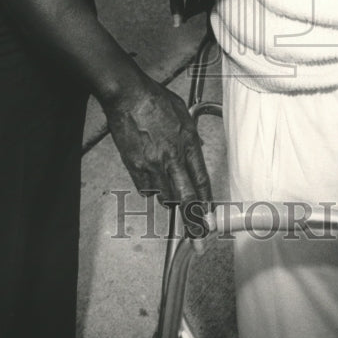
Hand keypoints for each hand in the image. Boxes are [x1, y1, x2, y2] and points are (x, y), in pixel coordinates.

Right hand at [101, 72, 212, 244]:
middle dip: (193, 225)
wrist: (126, 95)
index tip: (211, 222)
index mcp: (186, 144)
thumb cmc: (154, 99)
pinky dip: (151, 188)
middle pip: (184, 200)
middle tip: (199, 242)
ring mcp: (151, 165)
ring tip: (172, 192)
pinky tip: (153, 177)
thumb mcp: (183, 115)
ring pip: (164, 197)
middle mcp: (170, 159)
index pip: (201, 183)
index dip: (207, 205)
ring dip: (171, 199)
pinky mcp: (134, 166)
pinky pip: (146, 188)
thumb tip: (196, 151)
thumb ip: (191, 137)